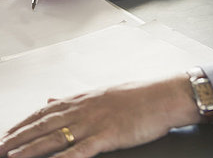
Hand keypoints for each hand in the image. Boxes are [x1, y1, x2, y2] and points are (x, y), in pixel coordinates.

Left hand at [0, 75, 199, 157]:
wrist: (165, 95)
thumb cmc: (140, 96)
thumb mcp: (104, 93)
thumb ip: (75, 99)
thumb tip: (51, 100)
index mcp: (84, 98)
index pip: (45, 111)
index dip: (23, 124)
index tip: (6, 134)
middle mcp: (85, 108)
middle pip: (45, 124)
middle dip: (18, 138)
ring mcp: (96, 121)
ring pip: (56, 137)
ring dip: (30, 149)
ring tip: (11, 157)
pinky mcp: (109, 135)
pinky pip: (81, 150)